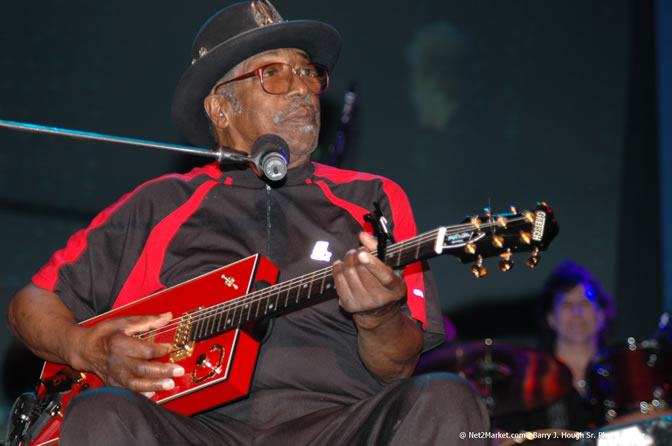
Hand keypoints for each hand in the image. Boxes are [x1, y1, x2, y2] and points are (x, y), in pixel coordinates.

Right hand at [69, 312, 183, 394]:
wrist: (83, 348)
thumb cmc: (104, 333)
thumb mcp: (124, 321)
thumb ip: (147, 320)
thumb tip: (167, 317)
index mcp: (119, 344)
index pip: (144, 350)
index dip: (159, 350)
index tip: (170, 347)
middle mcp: (117, 362)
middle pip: (142, 369)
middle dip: (162, 371)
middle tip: (178, 371)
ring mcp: (114, 375)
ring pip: (136, 384)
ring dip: (154, 385)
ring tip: (170, 384)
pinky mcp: (113, 383)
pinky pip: (128, 391)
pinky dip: (140, 394)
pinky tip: (153, 393)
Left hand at [333, 232, 406, 319]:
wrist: (378, 312)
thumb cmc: (385, 282)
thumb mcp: (390, 265)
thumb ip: (378, 247)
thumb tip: (362, 235)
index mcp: (396, 288)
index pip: (385, 276)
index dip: (373, 264)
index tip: (362, 252)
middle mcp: (380, 299)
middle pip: (362, 271)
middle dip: (356, 255)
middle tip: (357, 250)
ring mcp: (363, 303)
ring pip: (348, 274)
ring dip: (347, 260)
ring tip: (351, 256)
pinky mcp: (349, 305)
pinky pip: (338, 281)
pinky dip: (337, 269)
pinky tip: (341, 264)